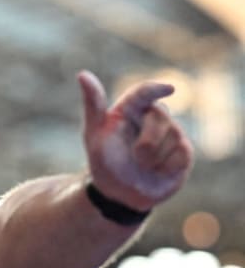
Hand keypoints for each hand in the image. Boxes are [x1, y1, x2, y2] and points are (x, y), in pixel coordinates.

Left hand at [78, 70, 193, 210]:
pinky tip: (158, 171)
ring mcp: (172, 134)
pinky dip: (167, 166)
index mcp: (130, 110)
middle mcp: (153, 118)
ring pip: (173, 135)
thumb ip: (93, 104)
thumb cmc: (105, 161)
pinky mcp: (184, 152)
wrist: (119, 194)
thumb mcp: (94, 135)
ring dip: (153, 157)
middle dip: (146, 141)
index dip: (155, 88)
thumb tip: (82, 74)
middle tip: (135, 156)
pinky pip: (183, 153)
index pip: (143, 93)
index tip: (167, 89)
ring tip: (143, 165)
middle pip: (160, 116)